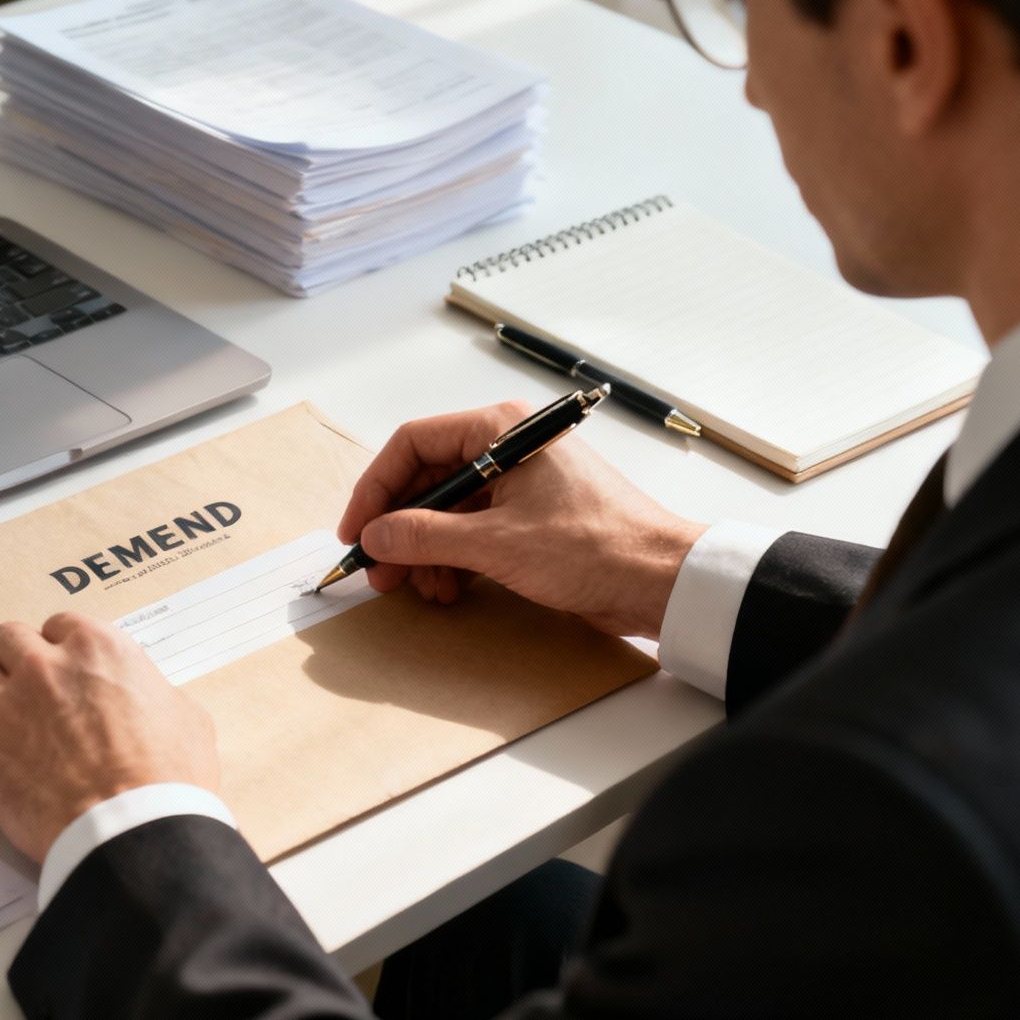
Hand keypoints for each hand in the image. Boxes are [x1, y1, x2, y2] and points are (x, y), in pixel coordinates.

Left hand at [0, 612, 220, 864]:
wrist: (131, 831)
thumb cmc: (166, 781)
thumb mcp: (186, 719)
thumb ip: (157, 695)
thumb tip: (152, 699)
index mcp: (97, 649)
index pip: (58, 625)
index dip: (57, 648)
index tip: (59, 667)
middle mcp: (44, 666)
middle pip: (5, 637)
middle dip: (12, 658)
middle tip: (21, 683)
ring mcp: (6, 706)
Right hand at [338, 401, 708, 638]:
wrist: (662, 581)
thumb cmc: (596, 547)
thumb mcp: (495, 544)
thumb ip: (424, 536)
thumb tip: (375, 535)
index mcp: (501, 431)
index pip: (414, 444)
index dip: (376, 489)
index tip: (357, 530)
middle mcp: (508, 448)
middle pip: (428, 479)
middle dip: (399, 528)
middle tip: (379, 571)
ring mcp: (521, 483)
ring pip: (448, 510)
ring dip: (424, 551)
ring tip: (419, 588)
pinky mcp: (532, 518)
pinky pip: (473, 530)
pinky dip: (453, 559)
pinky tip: (448, 588)